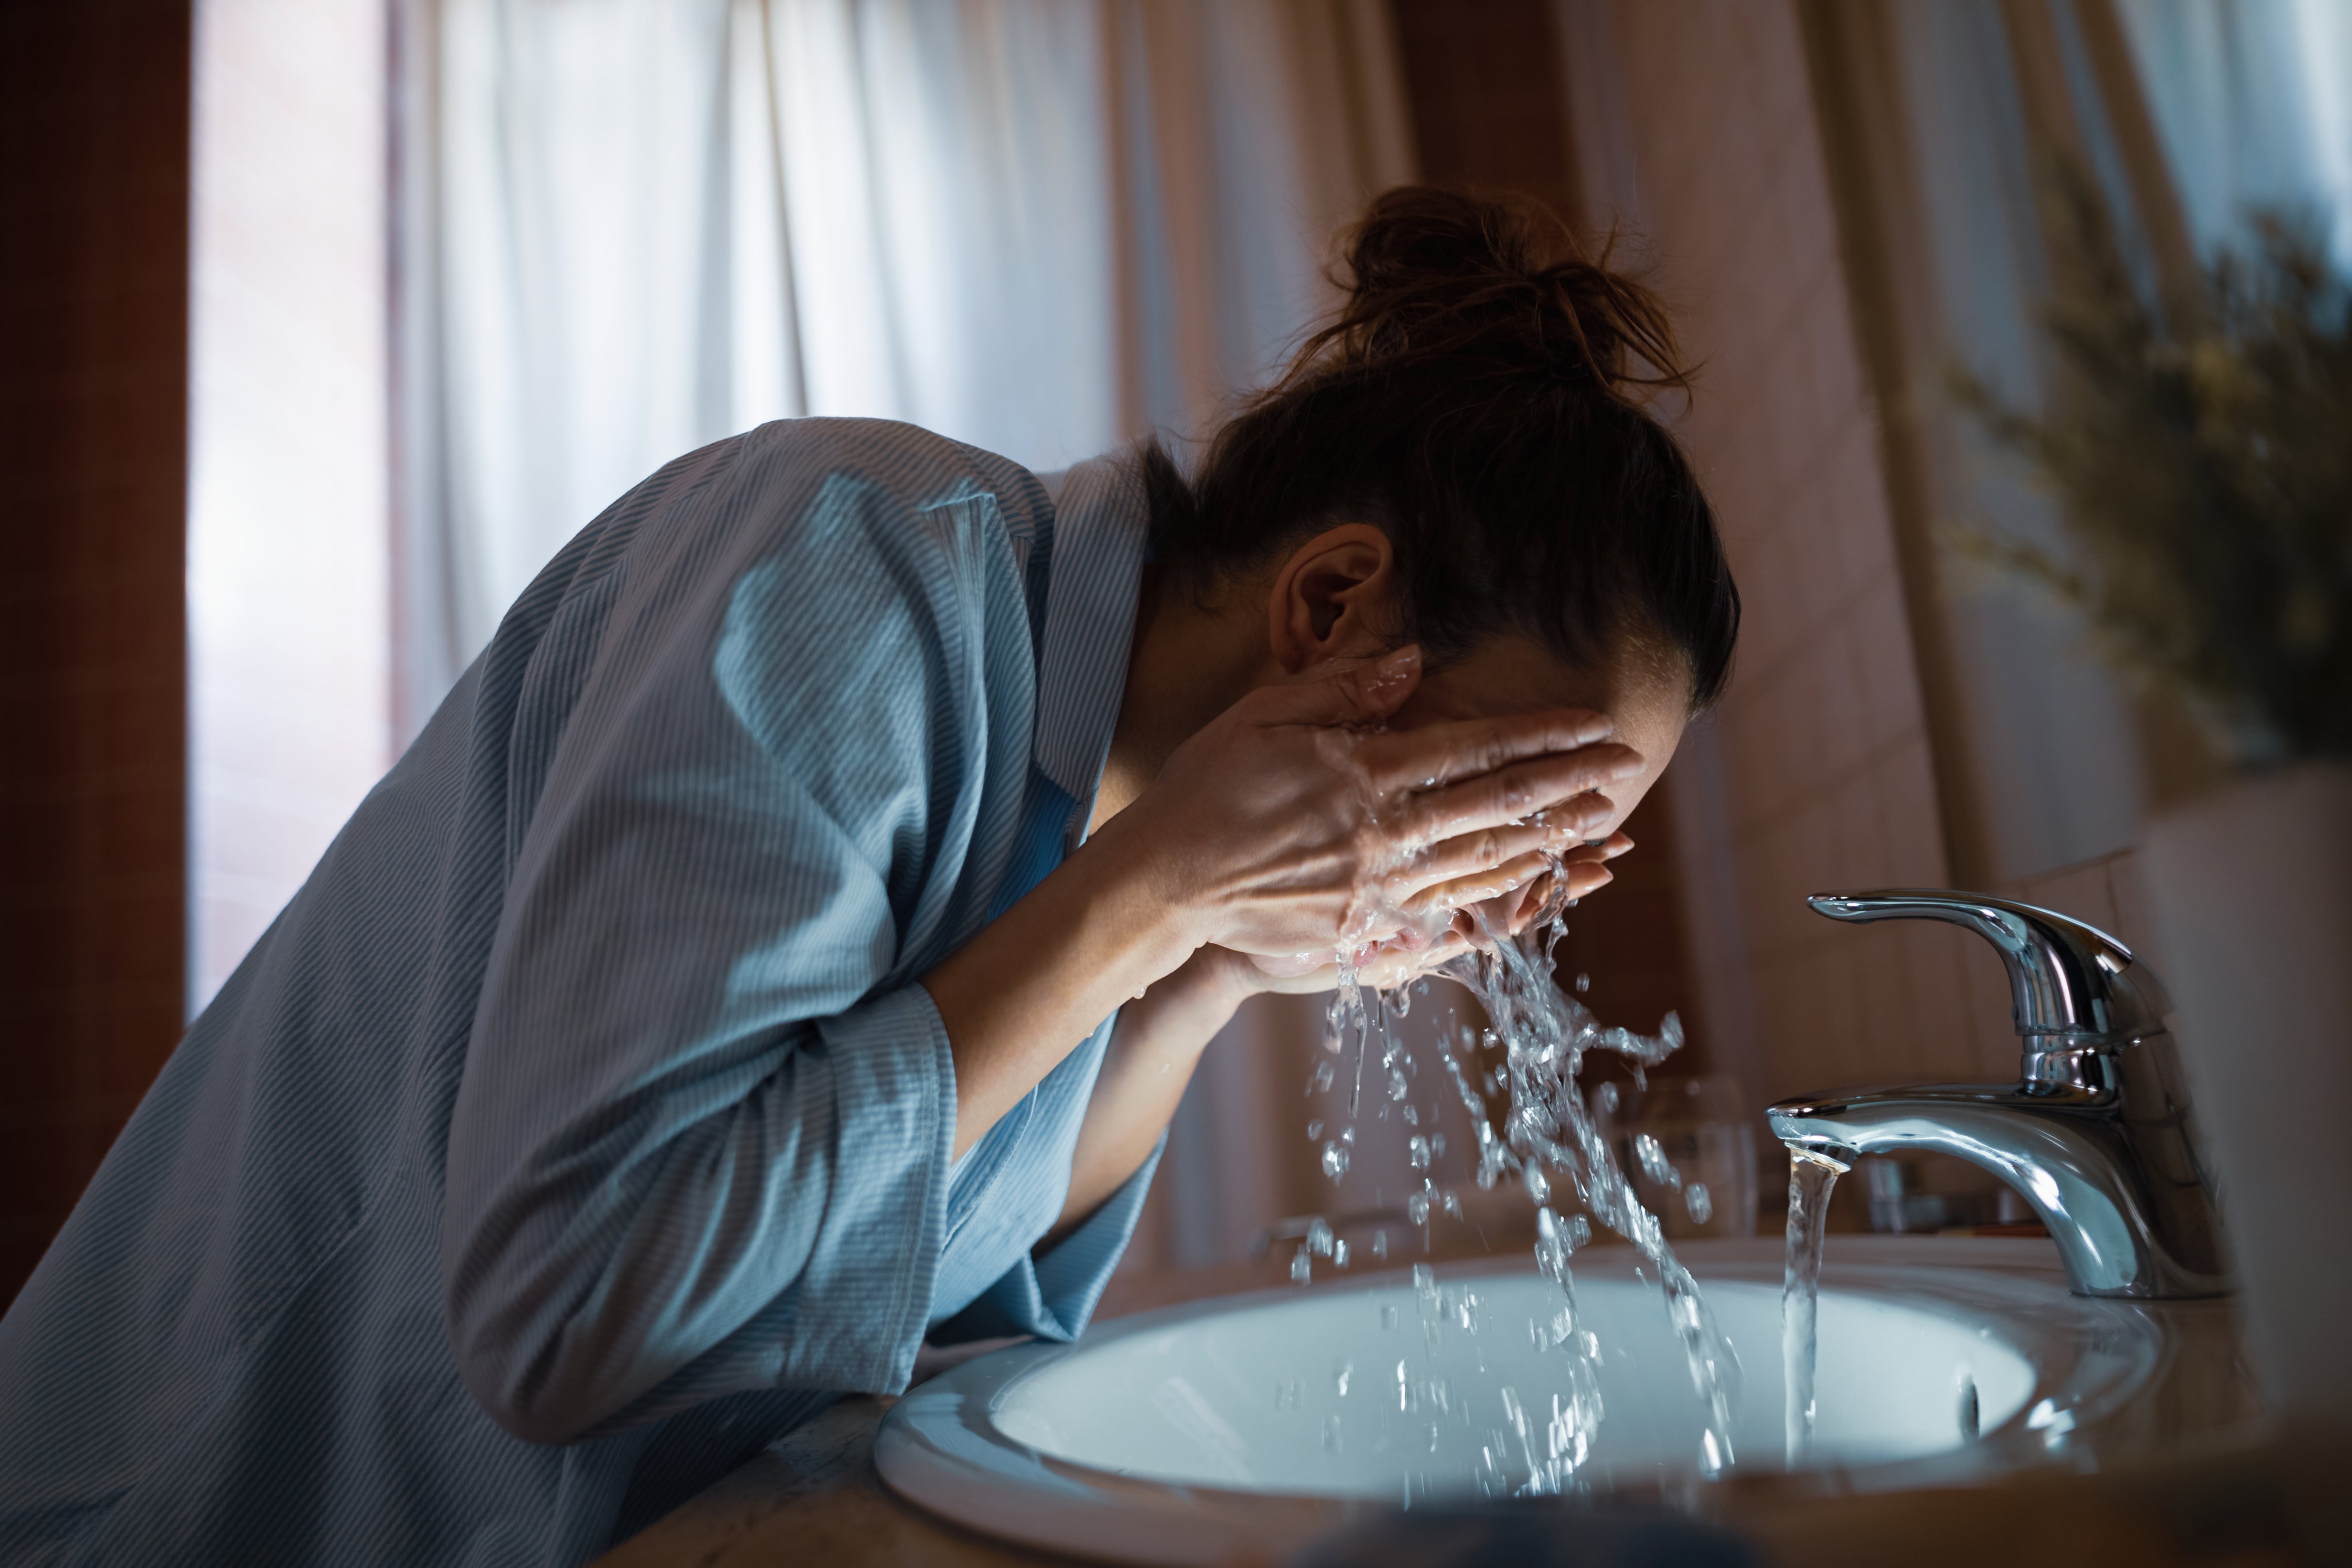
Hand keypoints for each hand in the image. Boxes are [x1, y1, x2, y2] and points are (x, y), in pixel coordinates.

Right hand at [1100, 645, 1645, 963]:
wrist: (1164, 883)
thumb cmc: (1207, 788)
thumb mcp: (1264, 716)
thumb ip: (1343, 692)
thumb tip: (1415, 663)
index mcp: (1362, 774)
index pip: (1473, 749)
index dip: (1538, 735)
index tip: (1590, 724)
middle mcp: (1382, 835)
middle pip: (1496, 807)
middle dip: (1567, 786)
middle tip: (1625, 769)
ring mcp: (1377, 892)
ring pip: (1485, 865)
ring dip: (1550, 843)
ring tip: (1603, 827)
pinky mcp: (1364, 934)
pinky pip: (1449, 920)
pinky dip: (1499, 906)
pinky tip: (1539, 896)